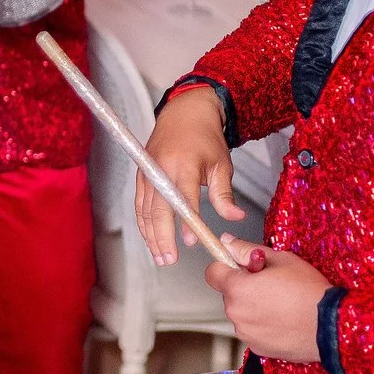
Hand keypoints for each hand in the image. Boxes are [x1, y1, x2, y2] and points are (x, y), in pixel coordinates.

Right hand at [136, 88, 243, 265]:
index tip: (191, 241)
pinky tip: (150, 239)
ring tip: (160, 257)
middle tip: (169, 259)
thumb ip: (224, 194)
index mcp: (184, 163)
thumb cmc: (205, 138)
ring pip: (145, 210)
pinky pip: (139, 204)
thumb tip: (233, 218)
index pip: (184, 197)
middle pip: (158, 208)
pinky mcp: (141, 175)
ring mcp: (148, 172)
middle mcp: (161, 168)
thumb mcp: (222, 163)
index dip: (186, 222)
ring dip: (151, 235)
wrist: (183, 113)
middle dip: (162, 237)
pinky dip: (143, 224)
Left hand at [204, 238, 327, 362]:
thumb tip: (228, 242)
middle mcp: (236, 313)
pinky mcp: (257, 348)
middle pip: (229, 294)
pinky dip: (263, 325)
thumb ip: (248, 250)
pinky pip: (253, 331)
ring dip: (254, 307)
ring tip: (282, 304)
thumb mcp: (282, 260)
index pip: (212, 273)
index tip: (240, 267)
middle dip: (245, 287)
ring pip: (242, 313)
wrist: (332, 327)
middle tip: (272, 284)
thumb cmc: (310, 292)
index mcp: (238, 288)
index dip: (225, 266)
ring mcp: (246, 333)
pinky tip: (284, 320)